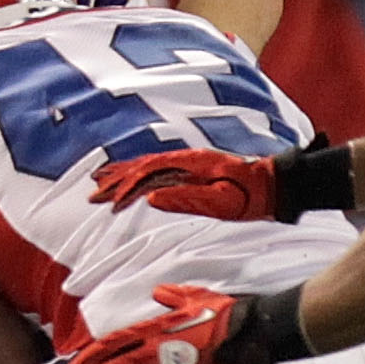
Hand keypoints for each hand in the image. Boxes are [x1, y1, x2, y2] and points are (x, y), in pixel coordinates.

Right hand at [89, 150, 278, 221]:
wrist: (272, 184)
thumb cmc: (249, 196)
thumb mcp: (220, 203)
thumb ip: (185, 199)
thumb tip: (151, 198)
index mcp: (189, 166)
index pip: (147, 176)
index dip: (125, 190)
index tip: (108, 204)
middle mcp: (185, 159)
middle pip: (142, 167)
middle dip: (115, 181)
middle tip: (92, 194)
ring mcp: (188, 160)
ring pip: (147, 165)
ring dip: (122, 173)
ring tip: (99, 181)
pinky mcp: (192, 166)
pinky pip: (158, 166)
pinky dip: (139, 171)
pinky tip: (131, 176)